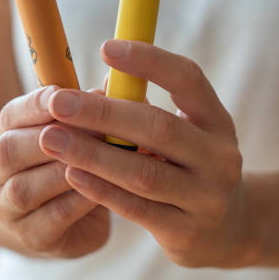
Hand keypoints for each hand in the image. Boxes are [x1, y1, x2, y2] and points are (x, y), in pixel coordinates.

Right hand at [0, 86, 109, 257]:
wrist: (53, 222)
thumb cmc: (66, 166)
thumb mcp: (71, 134)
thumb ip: (88, 110)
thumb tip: (116, 82)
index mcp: (3, 136)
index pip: (10, 116)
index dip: (36, 105)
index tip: (63, 95)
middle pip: (8, 150)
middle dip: (51, 137)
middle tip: (94, 129)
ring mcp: (8, 208)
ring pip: (25, 188)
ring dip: (63, 171)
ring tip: (99, 159)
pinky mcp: (32, 237)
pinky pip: (52, 218)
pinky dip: (78, 201)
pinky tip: (102, 190)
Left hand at [39, 40, 255, 267]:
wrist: (227, 229)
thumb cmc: (189, 167)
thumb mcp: (183, 133)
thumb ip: (146, 109)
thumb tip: (105, 81)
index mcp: (216, 120)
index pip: (188, 79)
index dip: (149, 61)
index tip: (105, 47)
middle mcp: (219, 157)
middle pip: (159, 128)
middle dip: (103, 113)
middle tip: (58, 102)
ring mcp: (207, 197)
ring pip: (143, 173)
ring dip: (92, 154)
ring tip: (51, 138)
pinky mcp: (186, 232)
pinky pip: (136, 209)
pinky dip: (102, 190)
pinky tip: (71, 174)